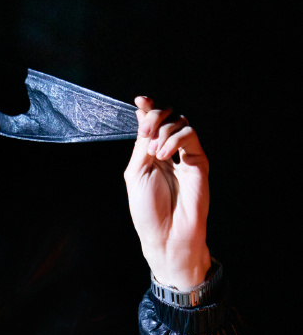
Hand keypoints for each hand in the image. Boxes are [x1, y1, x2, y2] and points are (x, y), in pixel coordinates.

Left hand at [124, 96, 210, 290]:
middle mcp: (168, 151)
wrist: (166, 234)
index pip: (152, 122)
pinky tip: (164, 155)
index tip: (140, 100)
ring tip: (155, 153)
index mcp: (150, 153)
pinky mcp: (198, 161)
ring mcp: (185, 156)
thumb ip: (141, 142)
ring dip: (164, 132)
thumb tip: (142, 113)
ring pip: (180, 123)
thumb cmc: (148, 210)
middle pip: (168, 117)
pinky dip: (175, 139)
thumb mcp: (136, 172)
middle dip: (156, 116)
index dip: (148, 108)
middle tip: (146, 130)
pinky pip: (190, 136)